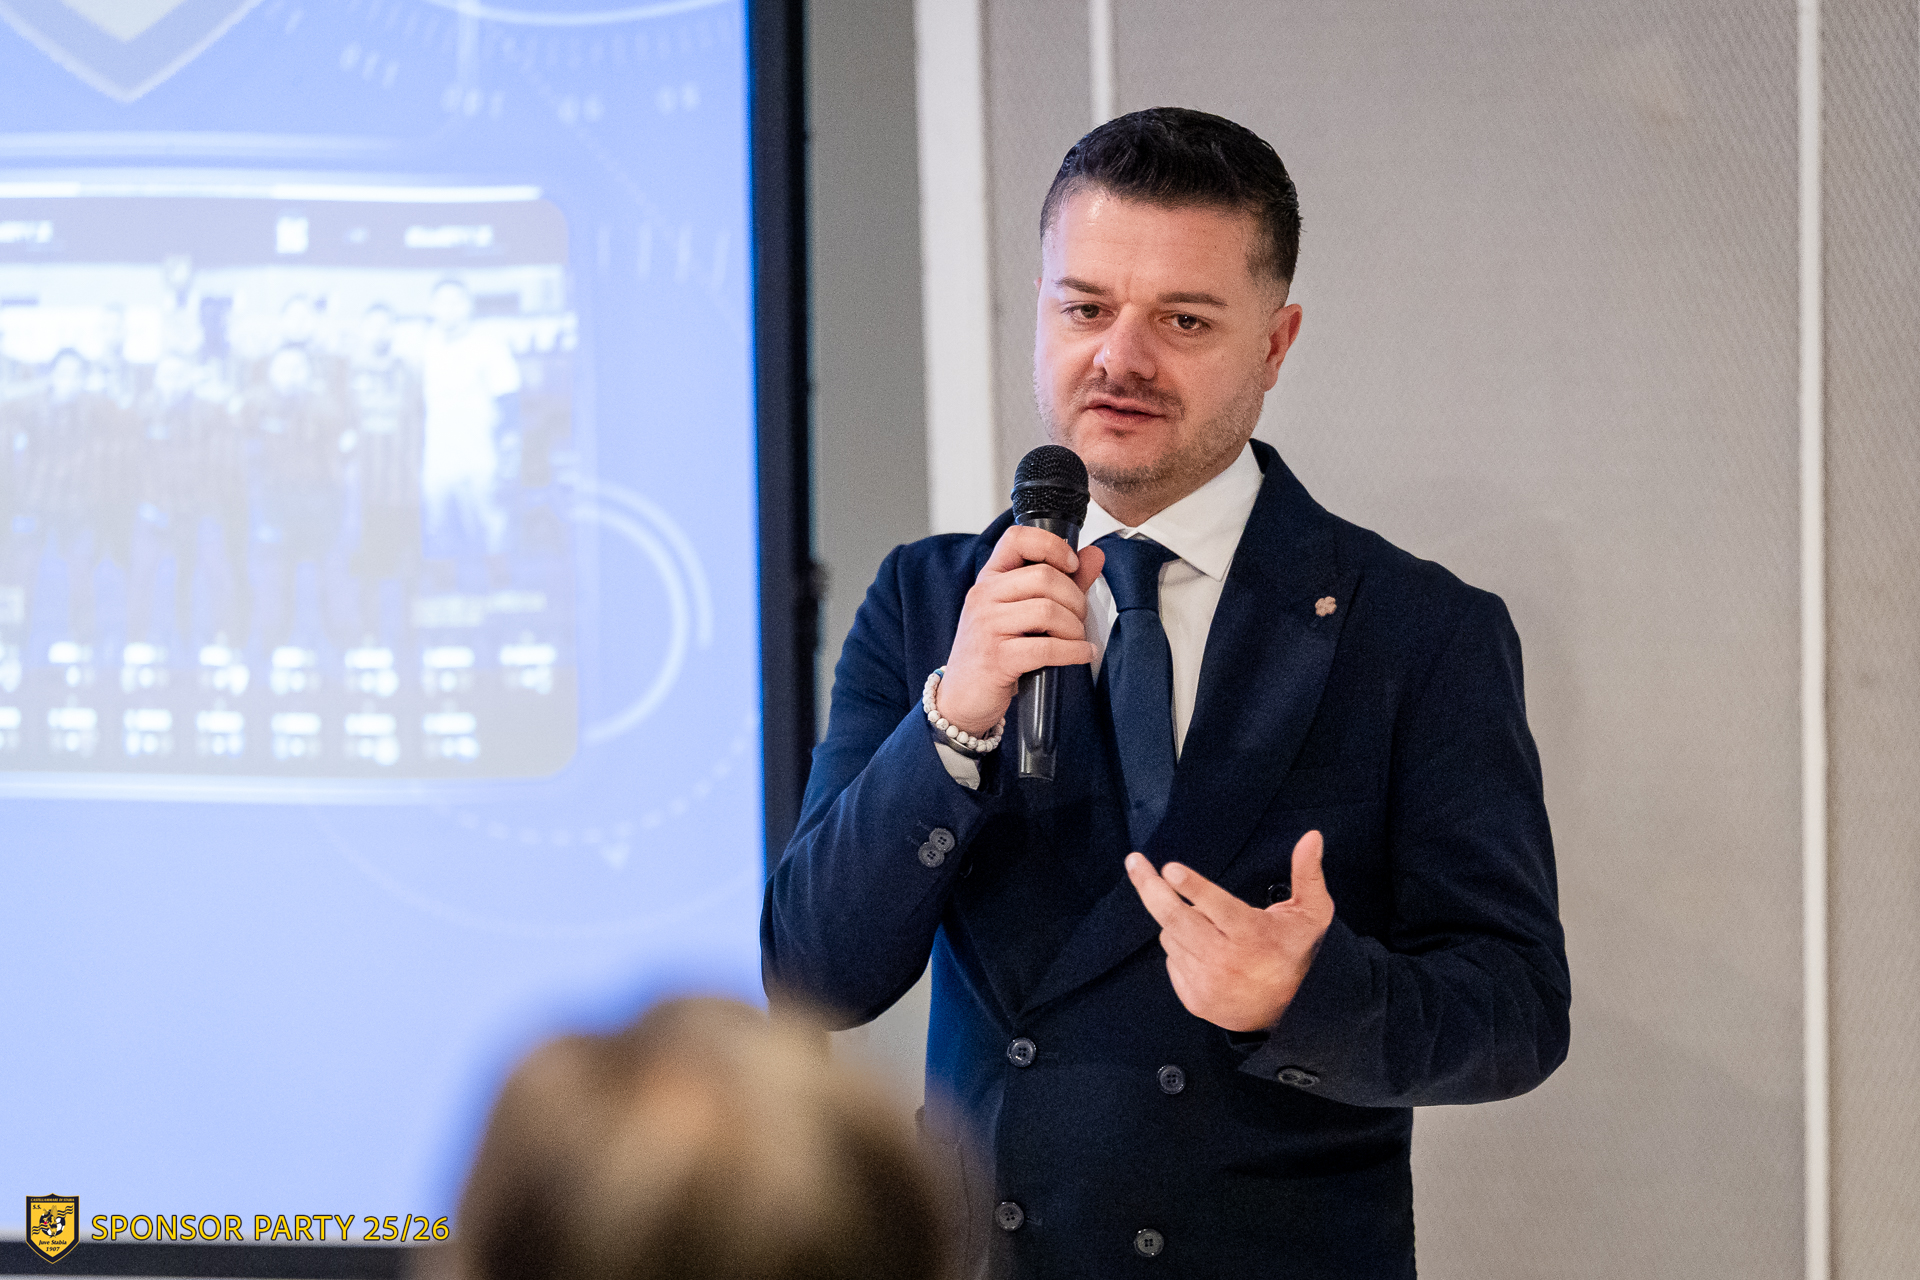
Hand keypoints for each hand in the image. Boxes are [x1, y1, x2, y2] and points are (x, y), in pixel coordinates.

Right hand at [935, 526, 1105, 735]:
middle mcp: (984, 597)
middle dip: (1075, 599)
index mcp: (990, 579)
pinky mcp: (996, 658)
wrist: (962, 698)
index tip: (1072, 565)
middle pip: (1044, 577)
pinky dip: (1073, 651)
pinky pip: (1045, 648)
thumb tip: (1095, 555)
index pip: (1017, 539)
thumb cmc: (995, 652)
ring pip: (1048, 611)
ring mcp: (987, 626)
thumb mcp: (1023, 612)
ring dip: (1074, 627)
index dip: (1051, 545)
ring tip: (1077, 640)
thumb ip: (1062, 582)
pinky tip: (1081, 654)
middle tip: (1079, 618)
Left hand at [1124, 830, 1335, 1032]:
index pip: (1217, 907)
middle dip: (1150, 888)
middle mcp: (1226, 960)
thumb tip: (1312, 836)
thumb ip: (1308, 874)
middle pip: (1177, 919)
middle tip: (1134, 862)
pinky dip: (1180, 947)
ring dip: (1177, 922)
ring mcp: (1206, 981)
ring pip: (1171, 936)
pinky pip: (1171, 959)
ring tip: (1204, 925)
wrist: (1287, 1013)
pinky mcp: (1193, 998)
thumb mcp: (1311, 914)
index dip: (1193, 887)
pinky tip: (1202, 949)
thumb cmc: (1294, 952)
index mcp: (1253, 935)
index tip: (1170, 869)